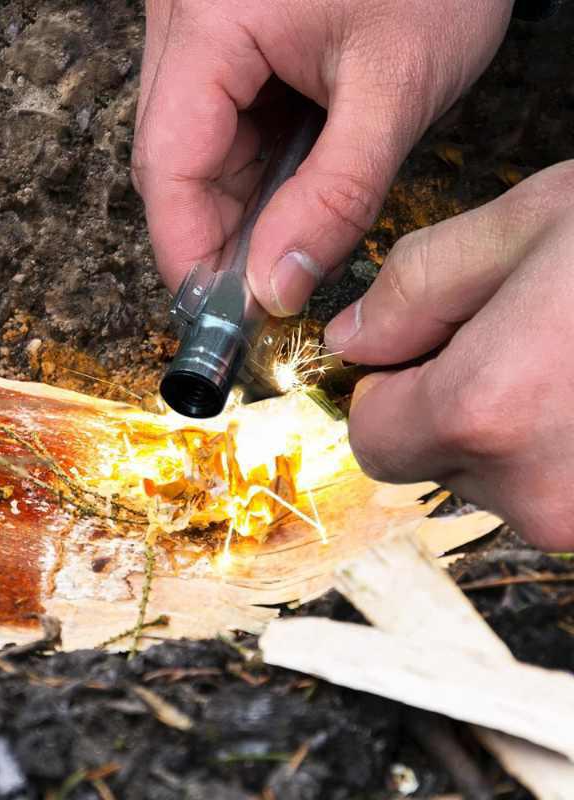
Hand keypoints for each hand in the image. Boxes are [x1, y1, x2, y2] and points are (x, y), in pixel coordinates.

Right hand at [132, 0, 511, 313]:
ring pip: (196, 152)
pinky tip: (290, 204)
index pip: (167, 162)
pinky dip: (256, 178)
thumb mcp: (395, 89)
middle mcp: (187, 24)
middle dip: (214, 238)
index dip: (187, 250)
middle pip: (171, 162)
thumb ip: (335, 196)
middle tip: (259, 296)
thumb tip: (276, 285)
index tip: (219, 314)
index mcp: (211, 19)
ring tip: (284, 253)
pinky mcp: (228, 43)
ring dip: (238, 212)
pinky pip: (223, 129)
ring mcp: (202, 32)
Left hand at [324, 162, 573, 550]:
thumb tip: (354, 341)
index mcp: (489, 413)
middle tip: (525, 338)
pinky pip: (565, 494)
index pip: (371, 438)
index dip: (386, 389)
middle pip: (437, 463)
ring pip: (504, 483)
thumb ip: (415, 289)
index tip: (422, 349)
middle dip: (454, 406)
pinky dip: (570, 452)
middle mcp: (541, 493)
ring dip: (519, 430)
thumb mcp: (530, 224)